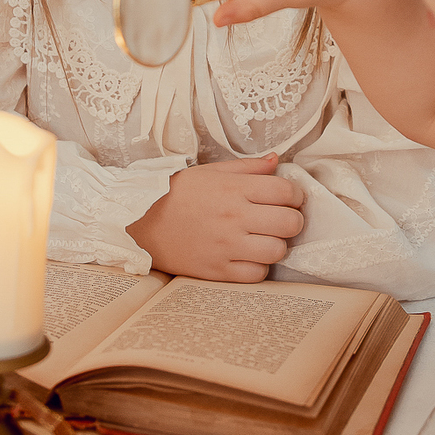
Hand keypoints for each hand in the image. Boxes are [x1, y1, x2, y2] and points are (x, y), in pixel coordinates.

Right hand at [128, 153, 304, 282]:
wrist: (138, 222)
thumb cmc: (175, 193)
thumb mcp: (209, 171)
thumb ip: (247, 167)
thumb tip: (276, 160)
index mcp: (234, 189)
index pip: (286, 192)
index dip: (296, 195)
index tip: (289, 199)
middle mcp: (234, 217)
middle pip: (290, 223)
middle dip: (292, 221)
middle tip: (281, 220)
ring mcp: (226, 246)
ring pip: (277, 251)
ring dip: (276, 245)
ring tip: (264, 240)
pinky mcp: (217, 271)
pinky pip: (256, 274)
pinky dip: (258, 267)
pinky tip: (248, 257)